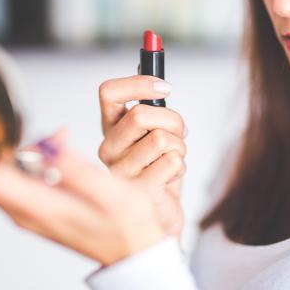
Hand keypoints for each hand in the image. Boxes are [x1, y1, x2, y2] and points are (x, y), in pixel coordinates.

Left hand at [0, 99, 165, 265]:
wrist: (132, 252)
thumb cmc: (127, 226)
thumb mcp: (111, 195)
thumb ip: (76, 170)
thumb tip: (47, 144)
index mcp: (37, 207)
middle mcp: (24, 211)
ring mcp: (28, 211)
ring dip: (3, 143)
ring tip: (37, 126)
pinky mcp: (36, 207)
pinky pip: (14, 176)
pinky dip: (23, 153)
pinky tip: (54, 143)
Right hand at [98, 75, 186, 236]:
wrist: (160, 214)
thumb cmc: (158, 169)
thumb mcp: (153, 132)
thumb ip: (152, 108)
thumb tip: (155, 75)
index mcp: (110, 128)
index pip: (109, 92)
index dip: (139, 83)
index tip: (166, 89)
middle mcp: (108, 148)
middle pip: (140, 115)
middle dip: (172, 121)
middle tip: (179, 133)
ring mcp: (120, 171)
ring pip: (161, 139)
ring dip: (180, 147)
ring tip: (173, 158)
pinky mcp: (137, 192)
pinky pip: (172, 163)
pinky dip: (181, 167)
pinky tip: (170, 177)